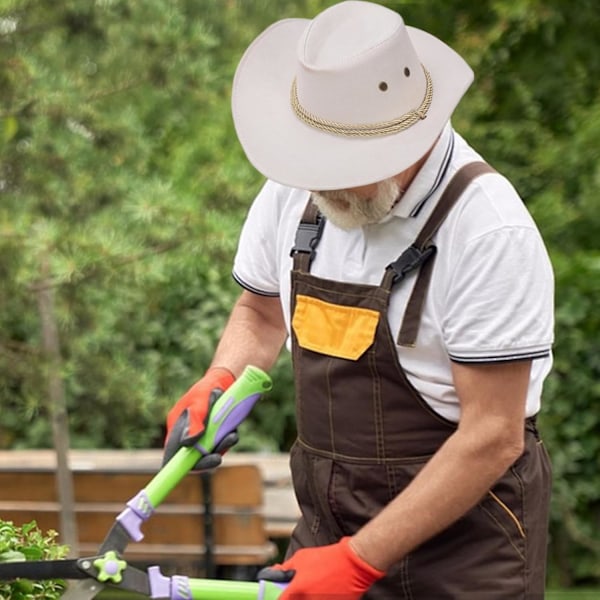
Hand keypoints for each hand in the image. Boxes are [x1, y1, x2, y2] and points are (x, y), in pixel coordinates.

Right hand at [163, 367, 235, 467]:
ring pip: (209, 453)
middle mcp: (188, 436)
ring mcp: (203, 437)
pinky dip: (227, 440)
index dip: (175, 467)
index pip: (171, 455)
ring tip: (231, 436)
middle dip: (206, 460)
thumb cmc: (206, 389)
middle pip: (192, 459)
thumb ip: (195, 420)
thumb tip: (189, 443)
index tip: (188, 469)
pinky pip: (221, 445)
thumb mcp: (199, 401)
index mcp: (176, 429)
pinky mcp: (216, 436)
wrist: (224, 382)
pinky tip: (233, 430)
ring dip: (221, 448)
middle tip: (218, 458)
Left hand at [258, 537, 384, 599]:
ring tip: (315, 588)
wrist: (353, 564)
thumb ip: (286, 569)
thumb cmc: (328, 559)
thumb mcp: (302, 557)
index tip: (277, 595)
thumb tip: (276, 574)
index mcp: (297, 591)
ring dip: (307, 598)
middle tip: (298, 590)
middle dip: (293, 598)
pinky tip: (324, 592)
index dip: (276, 598)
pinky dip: (320, 599)